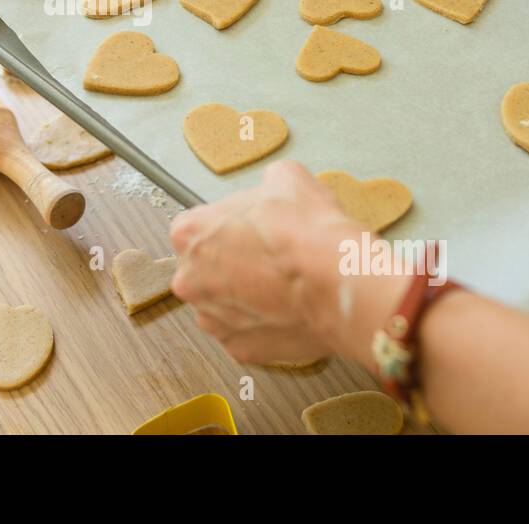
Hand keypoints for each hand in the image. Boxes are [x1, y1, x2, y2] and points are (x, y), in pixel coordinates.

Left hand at [169, 161, 396, 364]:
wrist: (339, 283)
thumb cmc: (307, 231)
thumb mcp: (287, 178)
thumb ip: (266, 185)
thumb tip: (273, 190)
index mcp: (190, 233)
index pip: (199, 225)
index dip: (229, 224)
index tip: (251, 228)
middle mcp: (190, 280)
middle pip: (206, 267)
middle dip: (233, 262)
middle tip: (269, 257)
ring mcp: (213, 319)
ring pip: (224, 302)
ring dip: (246, 295)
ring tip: (283, 285)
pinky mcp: (239, 349)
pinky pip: (246, 332)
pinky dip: (264, 323)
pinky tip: (288, 309)